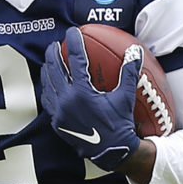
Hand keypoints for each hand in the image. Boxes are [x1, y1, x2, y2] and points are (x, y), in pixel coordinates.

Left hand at [38, 29, 141, 172]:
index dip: (73, 42)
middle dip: (52, 53)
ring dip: (47, 69)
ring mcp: (59, 112)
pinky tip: (49, 84)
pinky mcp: (56, 122)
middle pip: (54, 69)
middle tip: (55, 44)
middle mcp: (66, 101)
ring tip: (49, 60)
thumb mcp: (125, 97)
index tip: (72, 31)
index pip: (74, 59)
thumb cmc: (119, 124)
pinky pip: (47, 100)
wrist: (111, 151)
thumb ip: (129, 73)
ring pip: (47, 84)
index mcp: (82, 92)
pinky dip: (47, 88)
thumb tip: (135, 51)